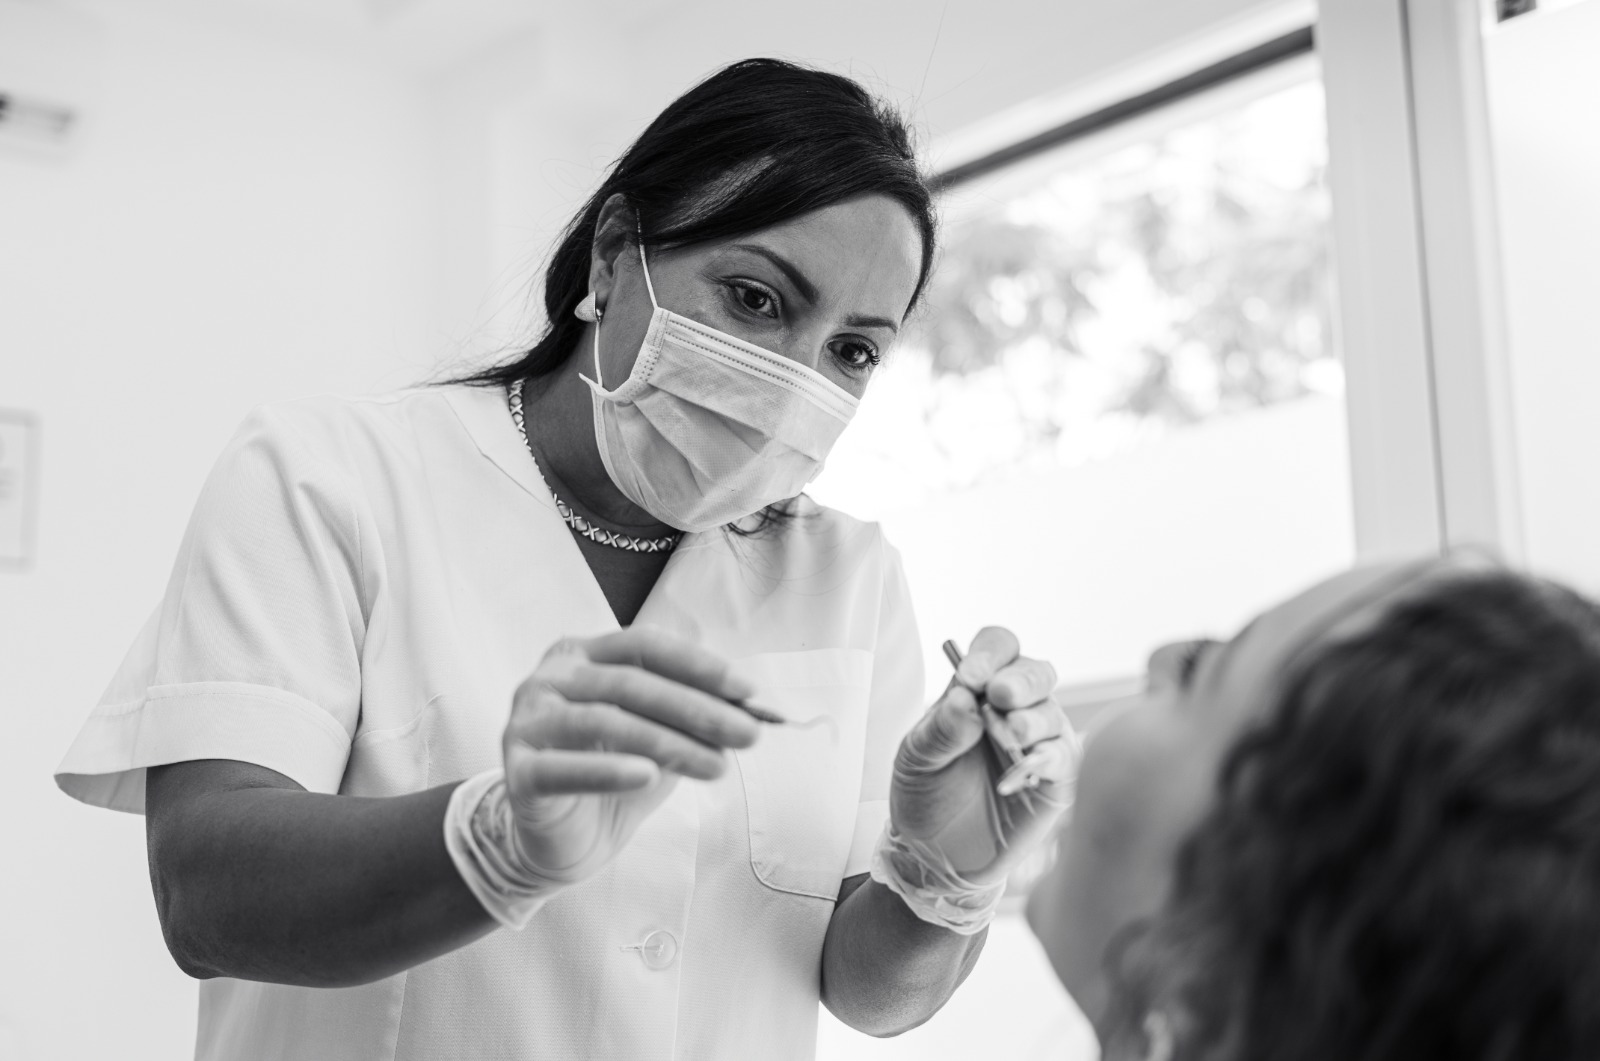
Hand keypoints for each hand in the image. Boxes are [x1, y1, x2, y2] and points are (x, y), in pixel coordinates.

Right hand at [501, 627, 758, 885]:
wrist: (563, 841)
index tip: (750, 693)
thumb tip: (751, 707)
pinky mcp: (517, 772)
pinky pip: (562, 768)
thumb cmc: (615, 775)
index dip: (699, 666)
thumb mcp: (662, 739)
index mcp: (585, 655)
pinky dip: (607, 770)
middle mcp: (552, 677)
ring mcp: (527, 721)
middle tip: (749, 734)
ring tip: (717, 767)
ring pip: (603, 721)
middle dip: (697, 709)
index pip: (646, 646)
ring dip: (668, 743)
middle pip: (630, 683)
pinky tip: (646, 777)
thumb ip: (693, 717)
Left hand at [890, 627, 1078, 885]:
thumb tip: (966, 696)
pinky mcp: (1055, 779)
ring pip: (1052, 713)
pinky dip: (1042, 761)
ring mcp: (1040, 741)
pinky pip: (1063, 758)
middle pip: (1036, 672)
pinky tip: (1012, 776)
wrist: (935, 852)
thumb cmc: (928, 794)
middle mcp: (1017, 707)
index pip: (999, 648)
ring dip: (1030, 720)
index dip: (989, 655)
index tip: (969, 676)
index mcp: (981, 688)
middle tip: (1000, 694)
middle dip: (1020, 680)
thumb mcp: (918, 757)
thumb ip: (942, 728)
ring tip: (1008, 736)